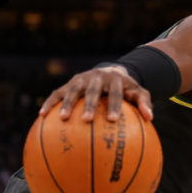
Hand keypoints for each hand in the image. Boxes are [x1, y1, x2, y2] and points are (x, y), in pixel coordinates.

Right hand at [39, 65, 153, 121]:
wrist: (111, 72)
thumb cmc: (127, 89)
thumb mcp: (139, 93)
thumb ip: (144, 103)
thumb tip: (150, 118)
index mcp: (115, 79)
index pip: (115, 92)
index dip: (114, 105)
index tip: (113, 120)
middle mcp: (96, 77)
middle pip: (92, 90)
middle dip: (89, 104)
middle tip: (87, 120)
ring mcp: (81, 79)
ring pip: (72, 90)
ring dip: (67, 103)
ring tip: (62, 119)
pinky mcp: (69, 83)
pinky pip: (58, 93)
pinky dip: (50, 102)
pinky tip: (42, 116)